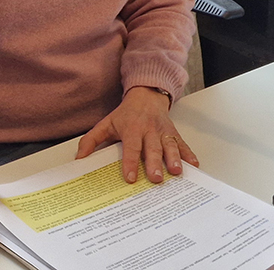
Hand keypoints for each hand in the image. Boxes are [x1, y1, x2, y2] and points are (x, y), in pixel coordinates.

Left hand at [76, 86, 198, 182]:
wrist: (146, 95)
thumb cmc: (126, 114)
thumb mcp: (106, 123)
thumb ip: (91, 140)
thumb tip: (79, 159)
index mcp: (132, 129)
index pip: (131, 148)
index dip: (130, 163)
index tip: (130, 178)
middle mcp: (149, 130)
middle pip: (152, 148)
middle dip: (154, 163)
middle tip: (156, 178)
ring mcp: (163, 131)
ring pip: (169, 145)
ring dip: (174, 158)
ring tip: (176, 172)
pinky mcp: (173, 132)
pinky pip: (182, 143)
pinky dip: (189, 154)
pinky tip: (194, 164)